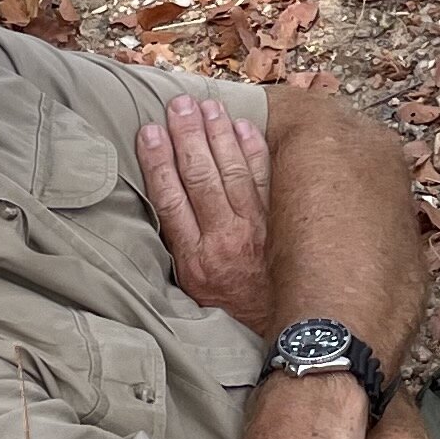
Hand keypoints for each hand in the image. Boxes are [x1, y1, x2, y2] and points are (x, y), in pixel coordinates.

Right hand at [138, 96, 275, 329]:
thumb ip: (184, 250)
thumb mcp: (196, 293)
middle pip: (200, 177)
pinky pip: (267, 179)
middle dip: (186, 136)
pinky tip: (245, 127)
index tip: (147, 132)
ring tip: (206, 105)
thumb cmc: (237, 311)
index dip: (157, 162)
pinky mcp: (284, 224)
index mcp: (195, 260)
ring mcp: (256, 230)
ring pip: (232, 172)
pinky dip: (255, 151)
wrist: (292, 334)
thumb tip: (167, 203)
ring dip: (218, 135)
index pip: (170, 200)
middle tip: (178, 104)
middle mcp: (223, 240)